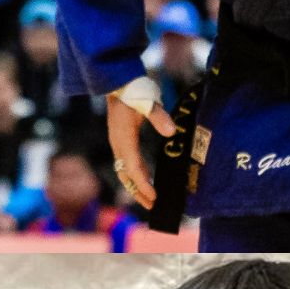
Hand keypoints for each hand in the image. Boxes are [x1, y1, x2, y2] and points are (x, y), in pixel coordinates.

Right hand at [106, 93, 177, 209]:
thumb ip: (158, 116)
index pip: (133, 167)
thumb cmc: (134, 90)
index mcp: (123, 137)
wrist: (117, 81)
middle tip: (153, 206)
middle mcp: (117, 144)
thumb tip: (171, 132)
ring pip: (124, 171)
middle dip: (138, 192)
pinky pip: (126, 164)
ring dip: (135, 186)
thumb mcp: (148, 101)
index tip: (154, 196)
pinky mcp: (120, 141)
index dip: (143, 183)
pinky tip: (146, 180)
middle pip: (126, 175)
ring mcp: (117, 143)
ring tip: (149, 200)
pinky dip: (135, 175)